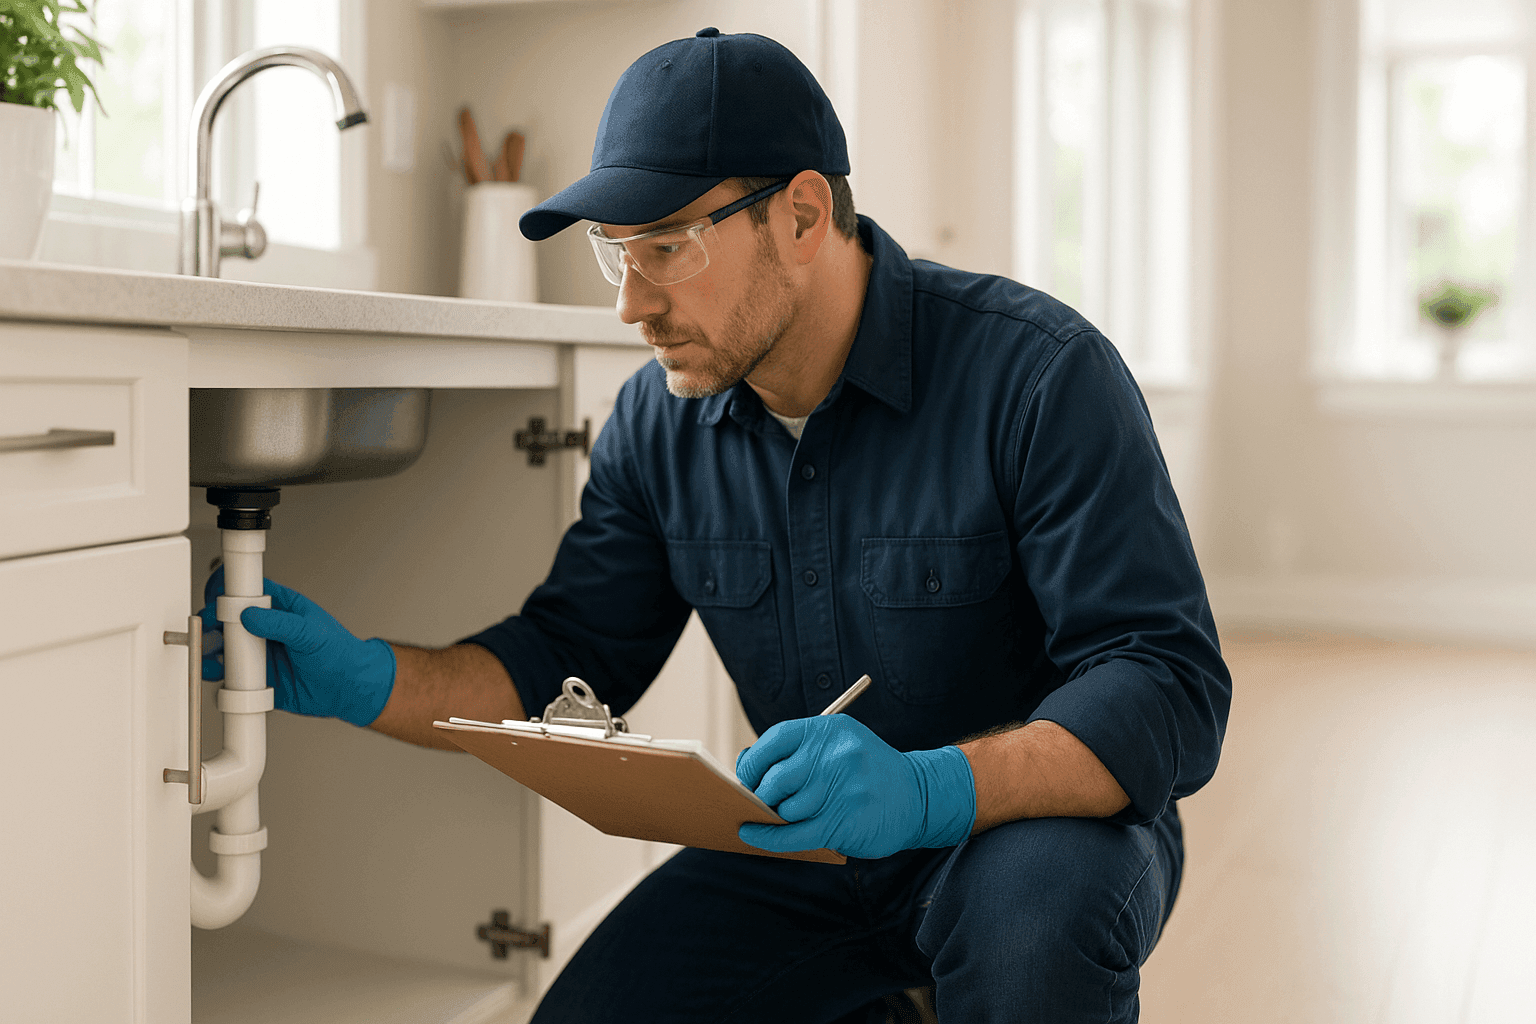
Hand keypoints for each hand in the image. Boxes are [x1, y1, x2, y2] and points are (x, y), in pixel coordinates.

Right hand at [200, 566, 395, 726]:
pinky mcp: (253, 678)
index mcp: (280, 607)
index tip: (215, 598)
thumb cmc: (340, 653)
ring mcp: (257, 653)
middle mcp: (264, 628)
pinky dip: (215, 673)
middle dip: (211, 621)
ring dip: (208, 647)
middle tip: (207, 629)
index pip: (246, 590)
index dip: (226, 590)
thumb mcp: (311, 633)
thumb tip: (250, 615)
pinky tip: (215, 672)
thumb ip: (281, 623)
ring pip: (222, 646)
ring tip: (206, 652)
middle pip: (226, 618)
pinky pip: (227, 674)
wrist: (348, 688)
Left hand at [735, 715, 975, 858]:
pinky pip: (793, 834)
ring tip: (783, 816)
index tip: (746, 776)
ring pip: (785, 809)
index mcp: (830, 730)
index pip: (775, 740)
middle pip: (775, 779)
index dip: (753, 762)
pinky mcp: (844, 821)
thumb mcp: (838, 745)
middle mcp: (836, 755)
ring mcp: (841, 789)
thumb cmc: (866, 772)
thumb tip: (743, 764)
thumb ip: (796, 751)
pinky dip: (767, 838)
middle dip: (761, 794)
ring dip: (777, 817)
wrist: (918, 796)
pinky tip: (751, 834)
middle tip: (760, 801)